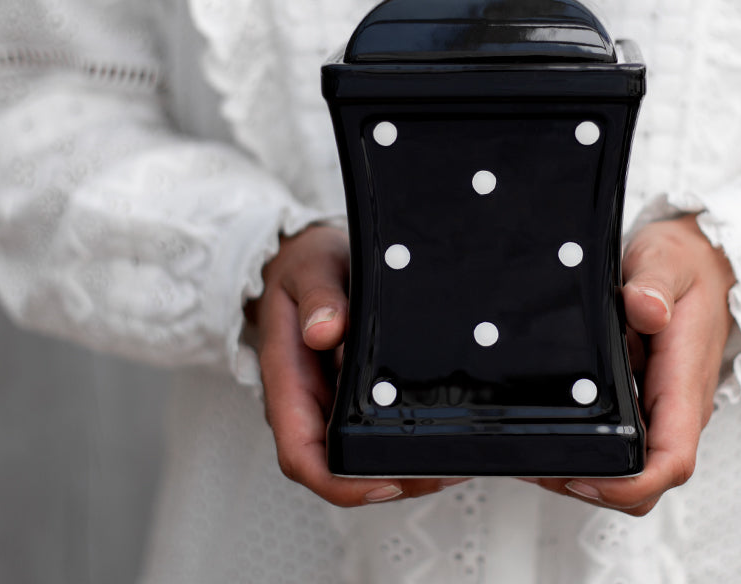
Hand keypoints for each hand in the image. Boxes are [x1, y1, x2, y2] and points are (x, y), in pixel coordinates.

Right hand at [252, 224, 462, 505]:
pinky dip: (406, 443)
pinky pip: (374, 432)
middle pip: (338, 468)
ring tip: (454, 461)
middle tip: (443, 472)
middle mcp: (306, 403)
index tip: (384, 482)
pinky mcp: (353, 397)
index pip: (301, 454)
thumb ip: (319, 297)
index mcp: (287, 381)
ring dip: (404, 469)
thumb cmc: (305, 266)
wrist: (307, 258)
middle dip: (389, 480)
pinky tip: (444, 436)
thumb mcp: (311, 268)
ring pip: (360, 456)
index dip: (339, 481)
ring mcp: (330, 403)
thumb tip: (325, 331)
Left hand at [528, 214, 736, 515]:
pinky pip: (623, 443)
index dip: (629, 485)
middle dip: (595, 487)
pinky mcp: (646, 404)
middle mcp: (676, 408)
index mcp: (684, 383)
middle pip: (645, 480)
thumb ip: (655, 285)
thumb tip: (645, 309)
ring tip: (535, 452)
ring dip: (587, 471)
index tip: (585, 479)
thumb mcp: (668, 261)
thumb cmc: (687, 267)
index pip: (671, 460)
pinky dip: (588, 448)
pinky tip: (551, 430)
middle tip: (539, 466)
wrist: (705, 262)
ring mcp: (661, 410)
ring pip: (631, 468)